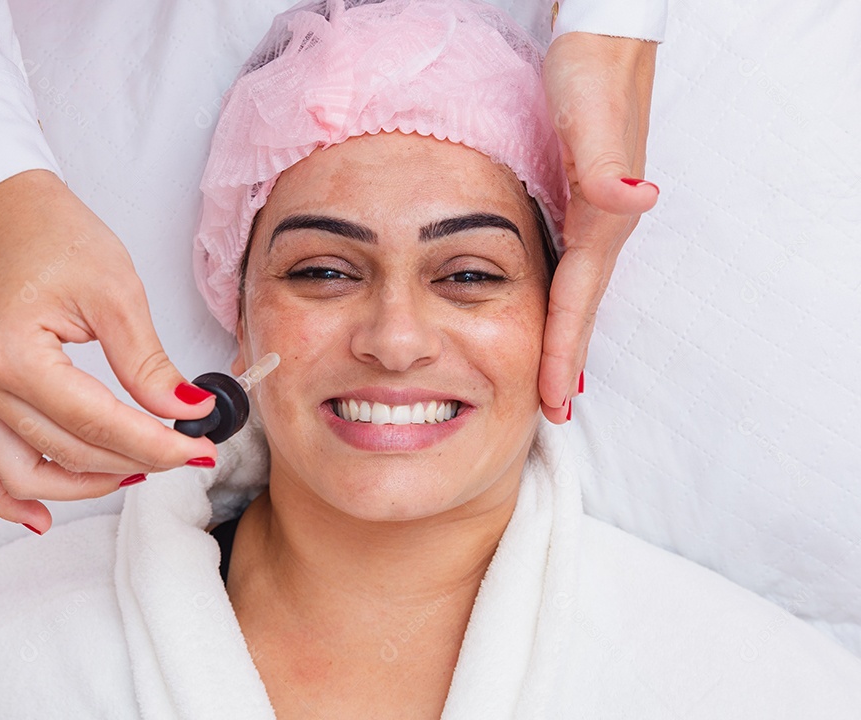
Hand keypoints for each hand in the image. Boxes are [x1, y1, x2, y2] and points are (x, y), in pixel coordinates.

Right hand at [0, 170, 218, 532]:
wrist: (9, 212)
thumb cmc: (56, 237)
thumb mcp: (116, 292)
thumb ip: (148, 362)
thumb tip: (187, 412)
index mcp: (14, 355)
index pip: (97, 424)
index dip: (156, 443)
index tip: (201, 449)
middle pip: (68, 451)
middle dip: (136, 460)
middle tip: (188, 453)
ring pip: (25, 473)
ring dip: (84, 486)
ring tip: (138, 473)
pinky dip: (10, 496)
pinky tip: (41, 518)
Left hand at [539, 32, 659, 423]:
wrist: (604, 40)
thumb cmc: (591, 73)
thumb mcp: (591, 114)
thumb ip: (608, 160)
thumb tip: (634, 199)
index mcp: (600, 219)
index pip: (576, 302)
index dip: (564, 354)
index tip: (553, 405)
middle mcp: (602, 224)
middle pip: (580, 309)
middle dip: (565, 363)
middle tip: (549, 414)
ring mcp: (595, 214)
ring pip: (577, 292)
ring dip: (564, 338)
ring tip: (550, 381)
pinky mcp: (583, 200)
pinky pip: (571, 267)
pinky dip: (561, 302)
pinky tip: (552, 311)